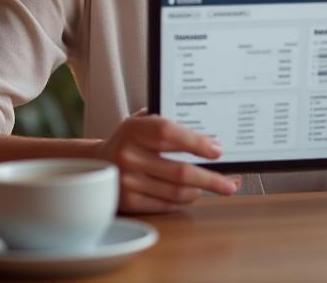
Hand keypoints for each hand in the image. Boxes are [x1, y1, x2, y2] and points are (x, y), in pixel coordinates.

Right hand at [98, 110, 238, 212]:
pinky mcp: (129, 202)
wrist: (96, 163)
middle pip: (179, 171)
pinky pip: (166, 204)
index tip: (218, 150)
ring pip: (176, 192)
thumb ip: (166, 124)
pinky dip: (184, 200)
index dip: (195, 142)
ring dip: (200, 190)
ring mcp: (127, 181)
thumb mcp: (141, 122)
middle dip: (210, 178)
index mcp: (133, 129)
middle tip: (230, 182)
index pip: (168, 133)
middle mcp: (128, 155)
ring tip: (216, 185)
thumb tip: (208, 136)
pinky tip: (194, 193)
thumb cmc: (130, 139)